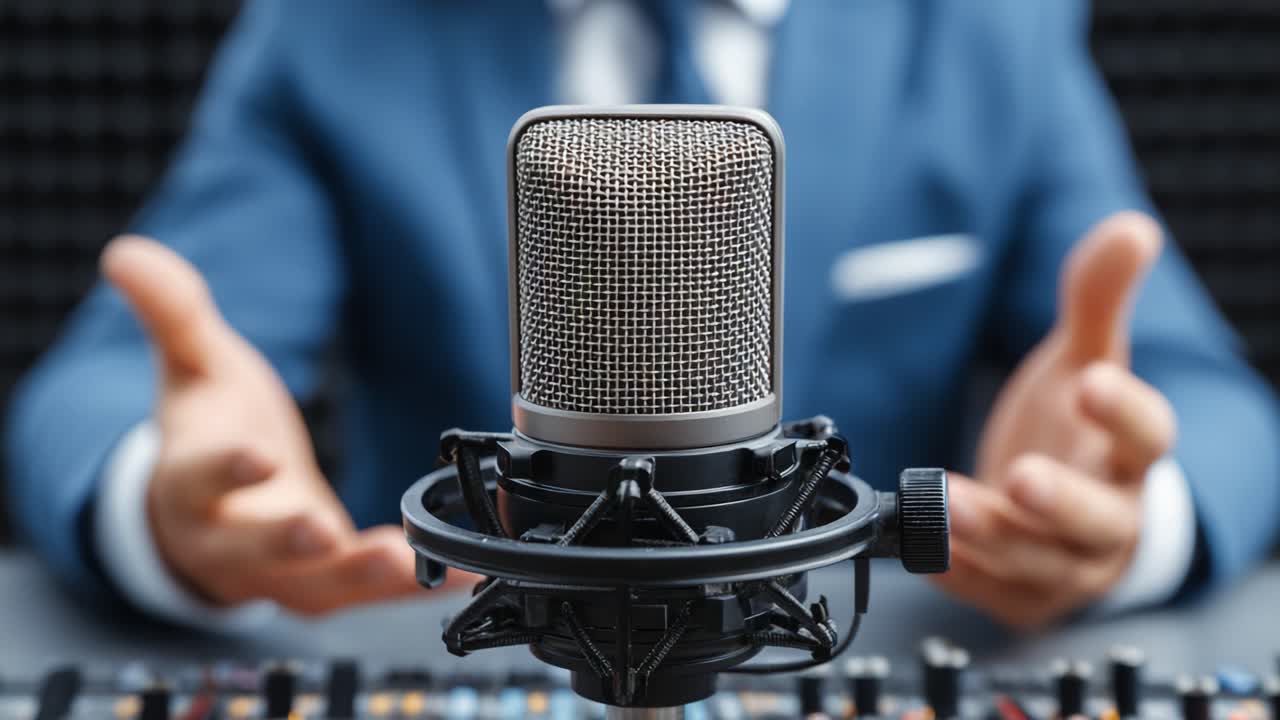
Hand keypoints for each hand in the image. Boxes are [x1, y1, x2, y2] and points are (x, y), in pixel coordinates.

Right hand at [102, 235, 466, 615]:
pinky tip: (458, 575)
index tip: (259, 456)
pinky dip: (411, 587)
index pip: (199, 477)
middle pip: (250, 548)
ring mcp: (276, 571)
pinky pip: (362, 596)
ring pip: (310, 586)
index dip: (225, 468)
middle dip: (285, 541)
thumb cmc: (203, 433)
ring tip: (411, 561)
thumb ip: (173, 314)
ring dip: (359, 578)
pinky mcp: (321, 586)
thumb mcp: (194, 369)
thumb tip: (127, 254)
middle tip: (322, 530)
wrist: (203, 514)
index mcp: (190, 482)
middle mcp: (227, 539)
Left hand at [930, 212, 1176, 627]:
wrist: (1073, 515)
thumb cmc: (1079, 434)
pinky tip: (925, 552)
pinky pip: (990, 592)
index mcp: (1130, 458)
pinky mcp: (1023, 597)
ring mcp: (1066, 565)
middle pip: (1097, 519)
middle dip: (1059, 501)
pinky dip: (958, 572)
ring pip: (1036, 560)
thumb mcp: (1086, 361)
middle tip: (1023, 476)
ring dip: (991, 536)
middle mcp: (1108, 520)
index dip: (1124, 411)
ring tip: (947, 503)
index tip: (1089, 383)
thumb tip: (1131, 227)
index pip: (1147, 437)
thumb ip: (1099, 298)